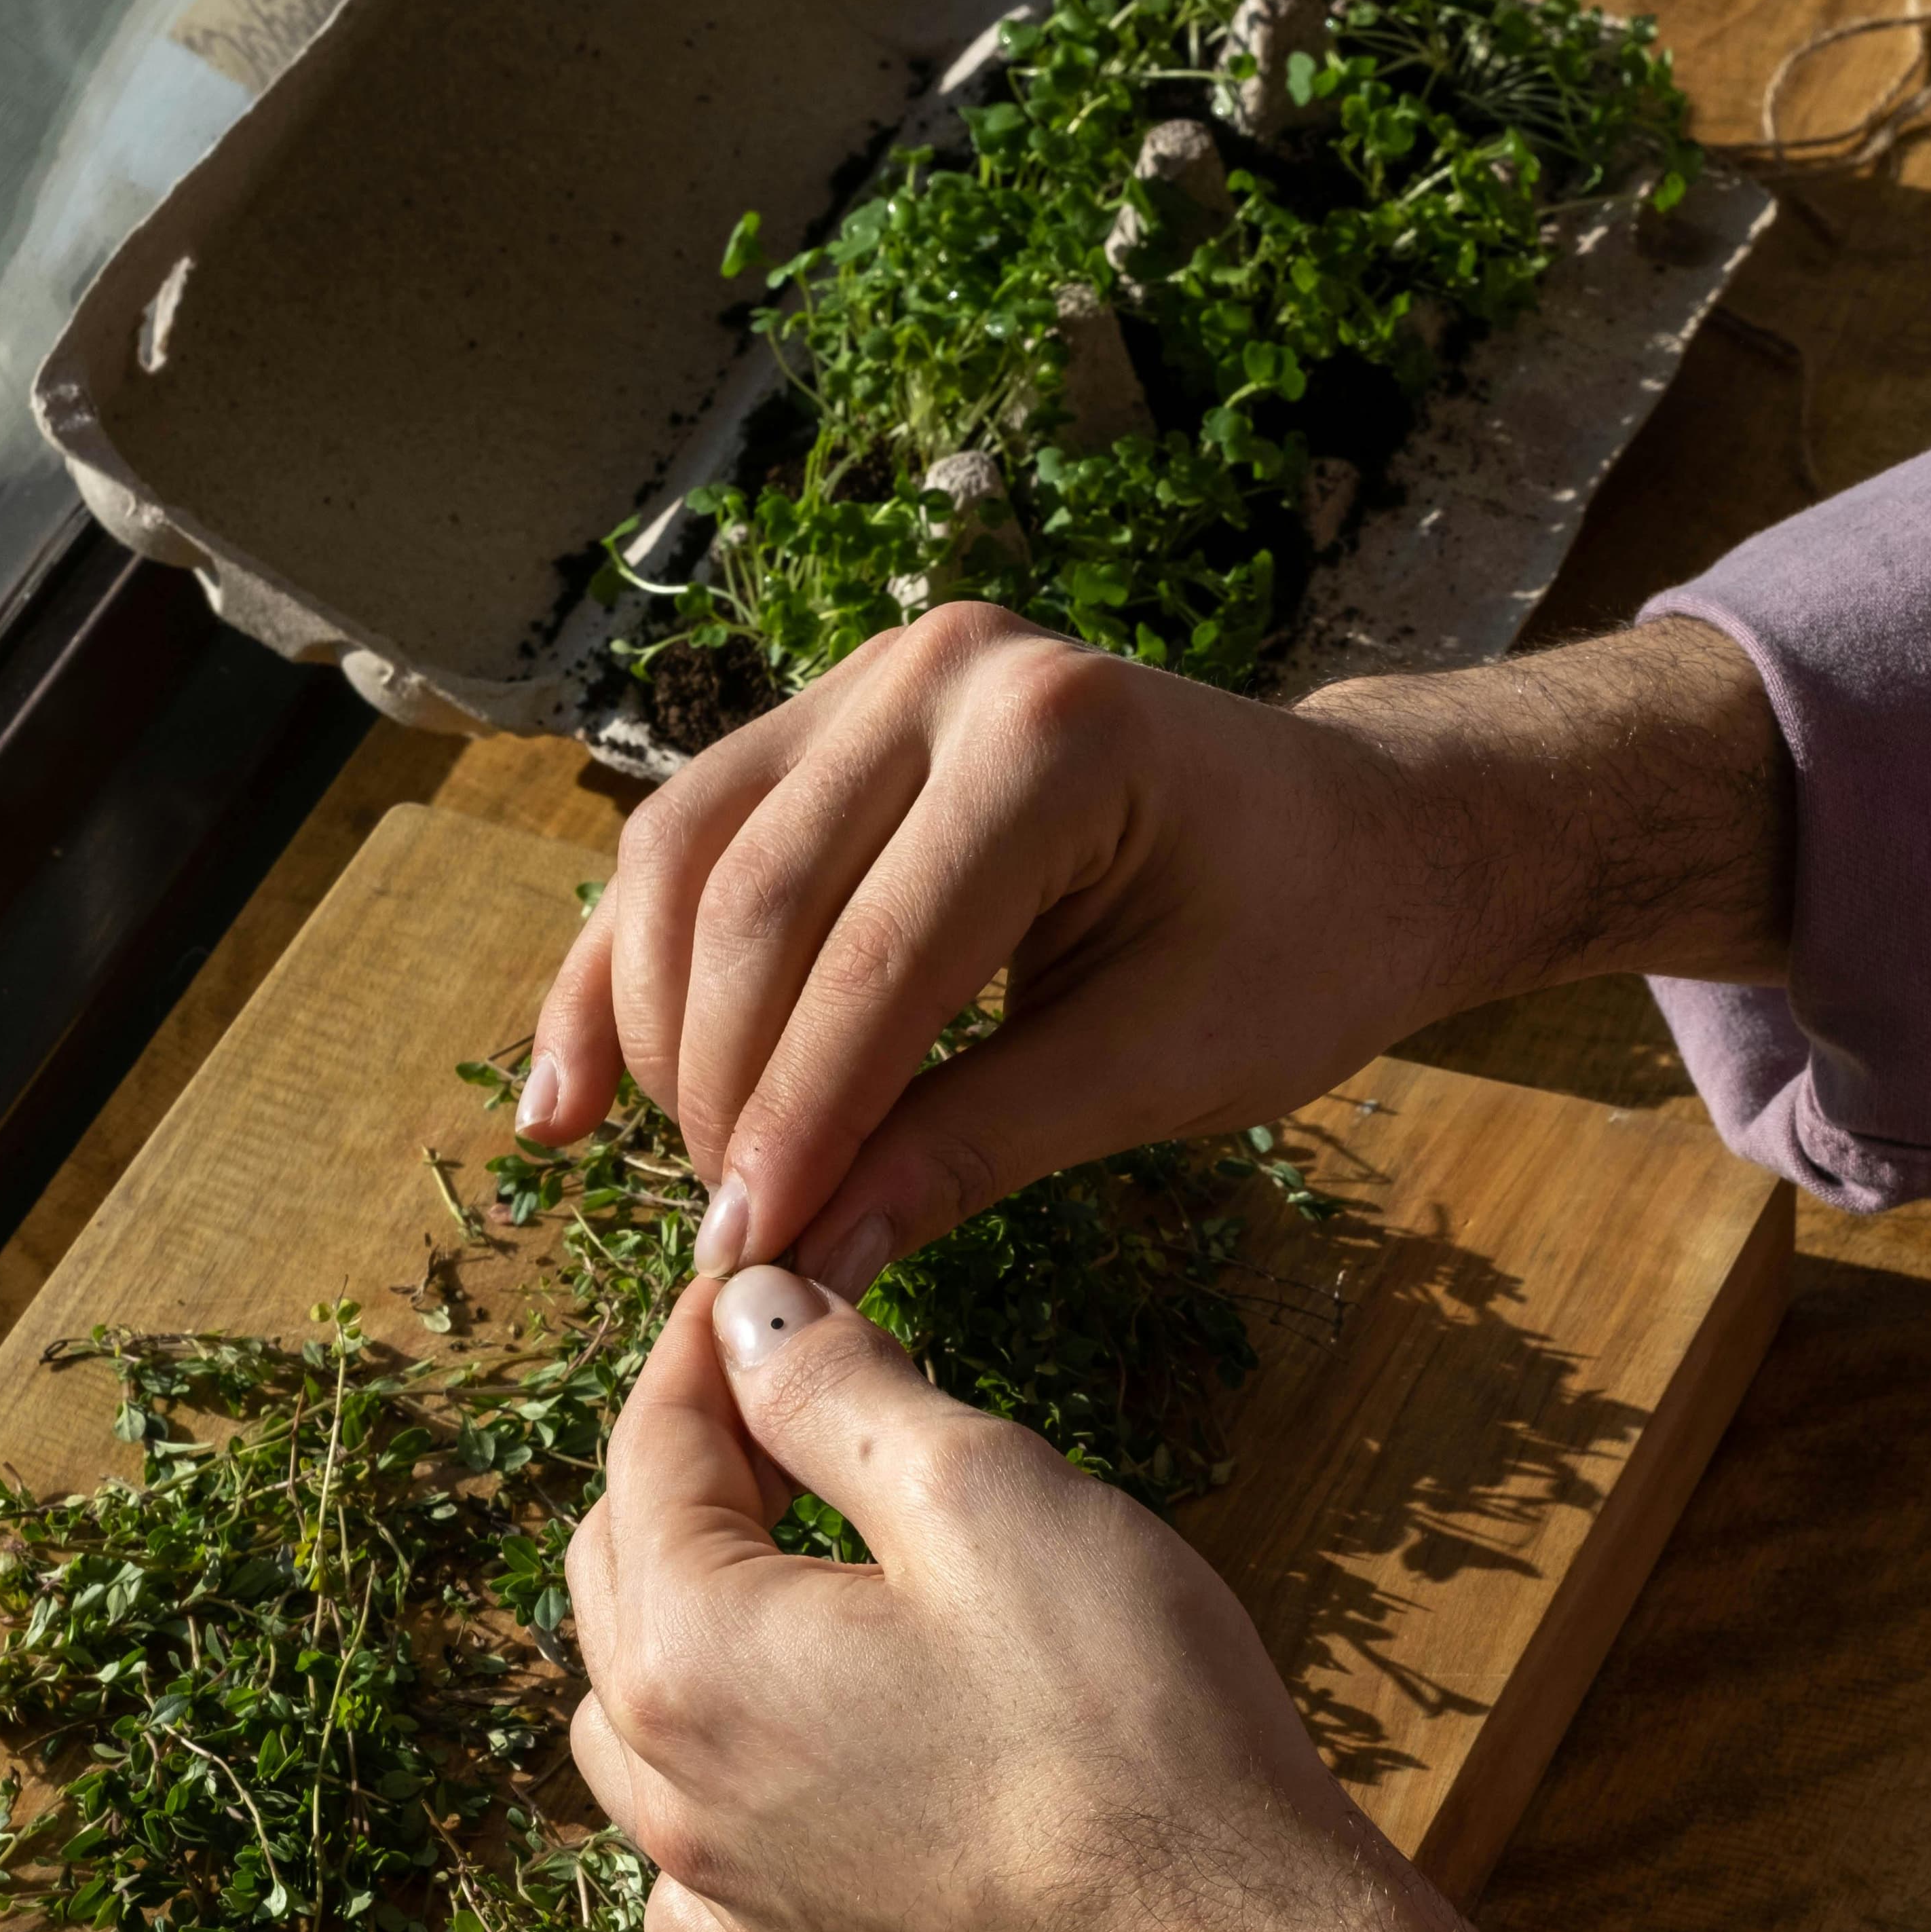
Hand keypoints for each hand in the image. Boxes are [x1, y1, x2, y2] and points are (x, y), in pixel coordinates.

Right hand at [523, 606, 1789, 1293]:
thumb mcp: (1160, 1066)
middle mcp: (945, 668)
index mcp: (1055, 737)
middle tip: (725, 1240)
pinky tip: (574, 1095)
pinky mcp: (835, 715)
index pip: (876, 957)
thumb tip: (805, 1263)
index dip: (796, 1121)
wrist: (1357, 834)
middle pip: (754, 898)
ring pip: (687, 858)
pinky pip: (692, 837)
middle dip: (721, 1087)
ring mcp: (877, 673)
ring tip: (678, 1176)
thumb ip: (973, 1149)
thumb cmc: (1294, 947)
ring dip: (650, 1027)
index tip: (745, 1257)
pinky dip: (623, 968)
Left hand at [568, 1268, 1772, 1931]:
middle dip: (685, 1468)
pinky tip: (780, 1749)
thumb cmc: (1129, 1719)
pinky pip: (687, 1859)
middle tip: (782, 1392)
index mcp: (690, 1653)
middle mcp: (669, 1788)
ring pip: (630, 1718)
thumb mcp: (988, 1496)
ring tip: (781, 1550)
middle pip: (617, 1575)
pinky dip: (704, 1779)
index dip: (704, 1348)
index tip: (759, 1286)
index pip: (649, 1451)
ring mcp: (723, 1894)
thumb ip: (839, 1391)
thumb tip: (752, 1314)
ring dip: (678, 1614)